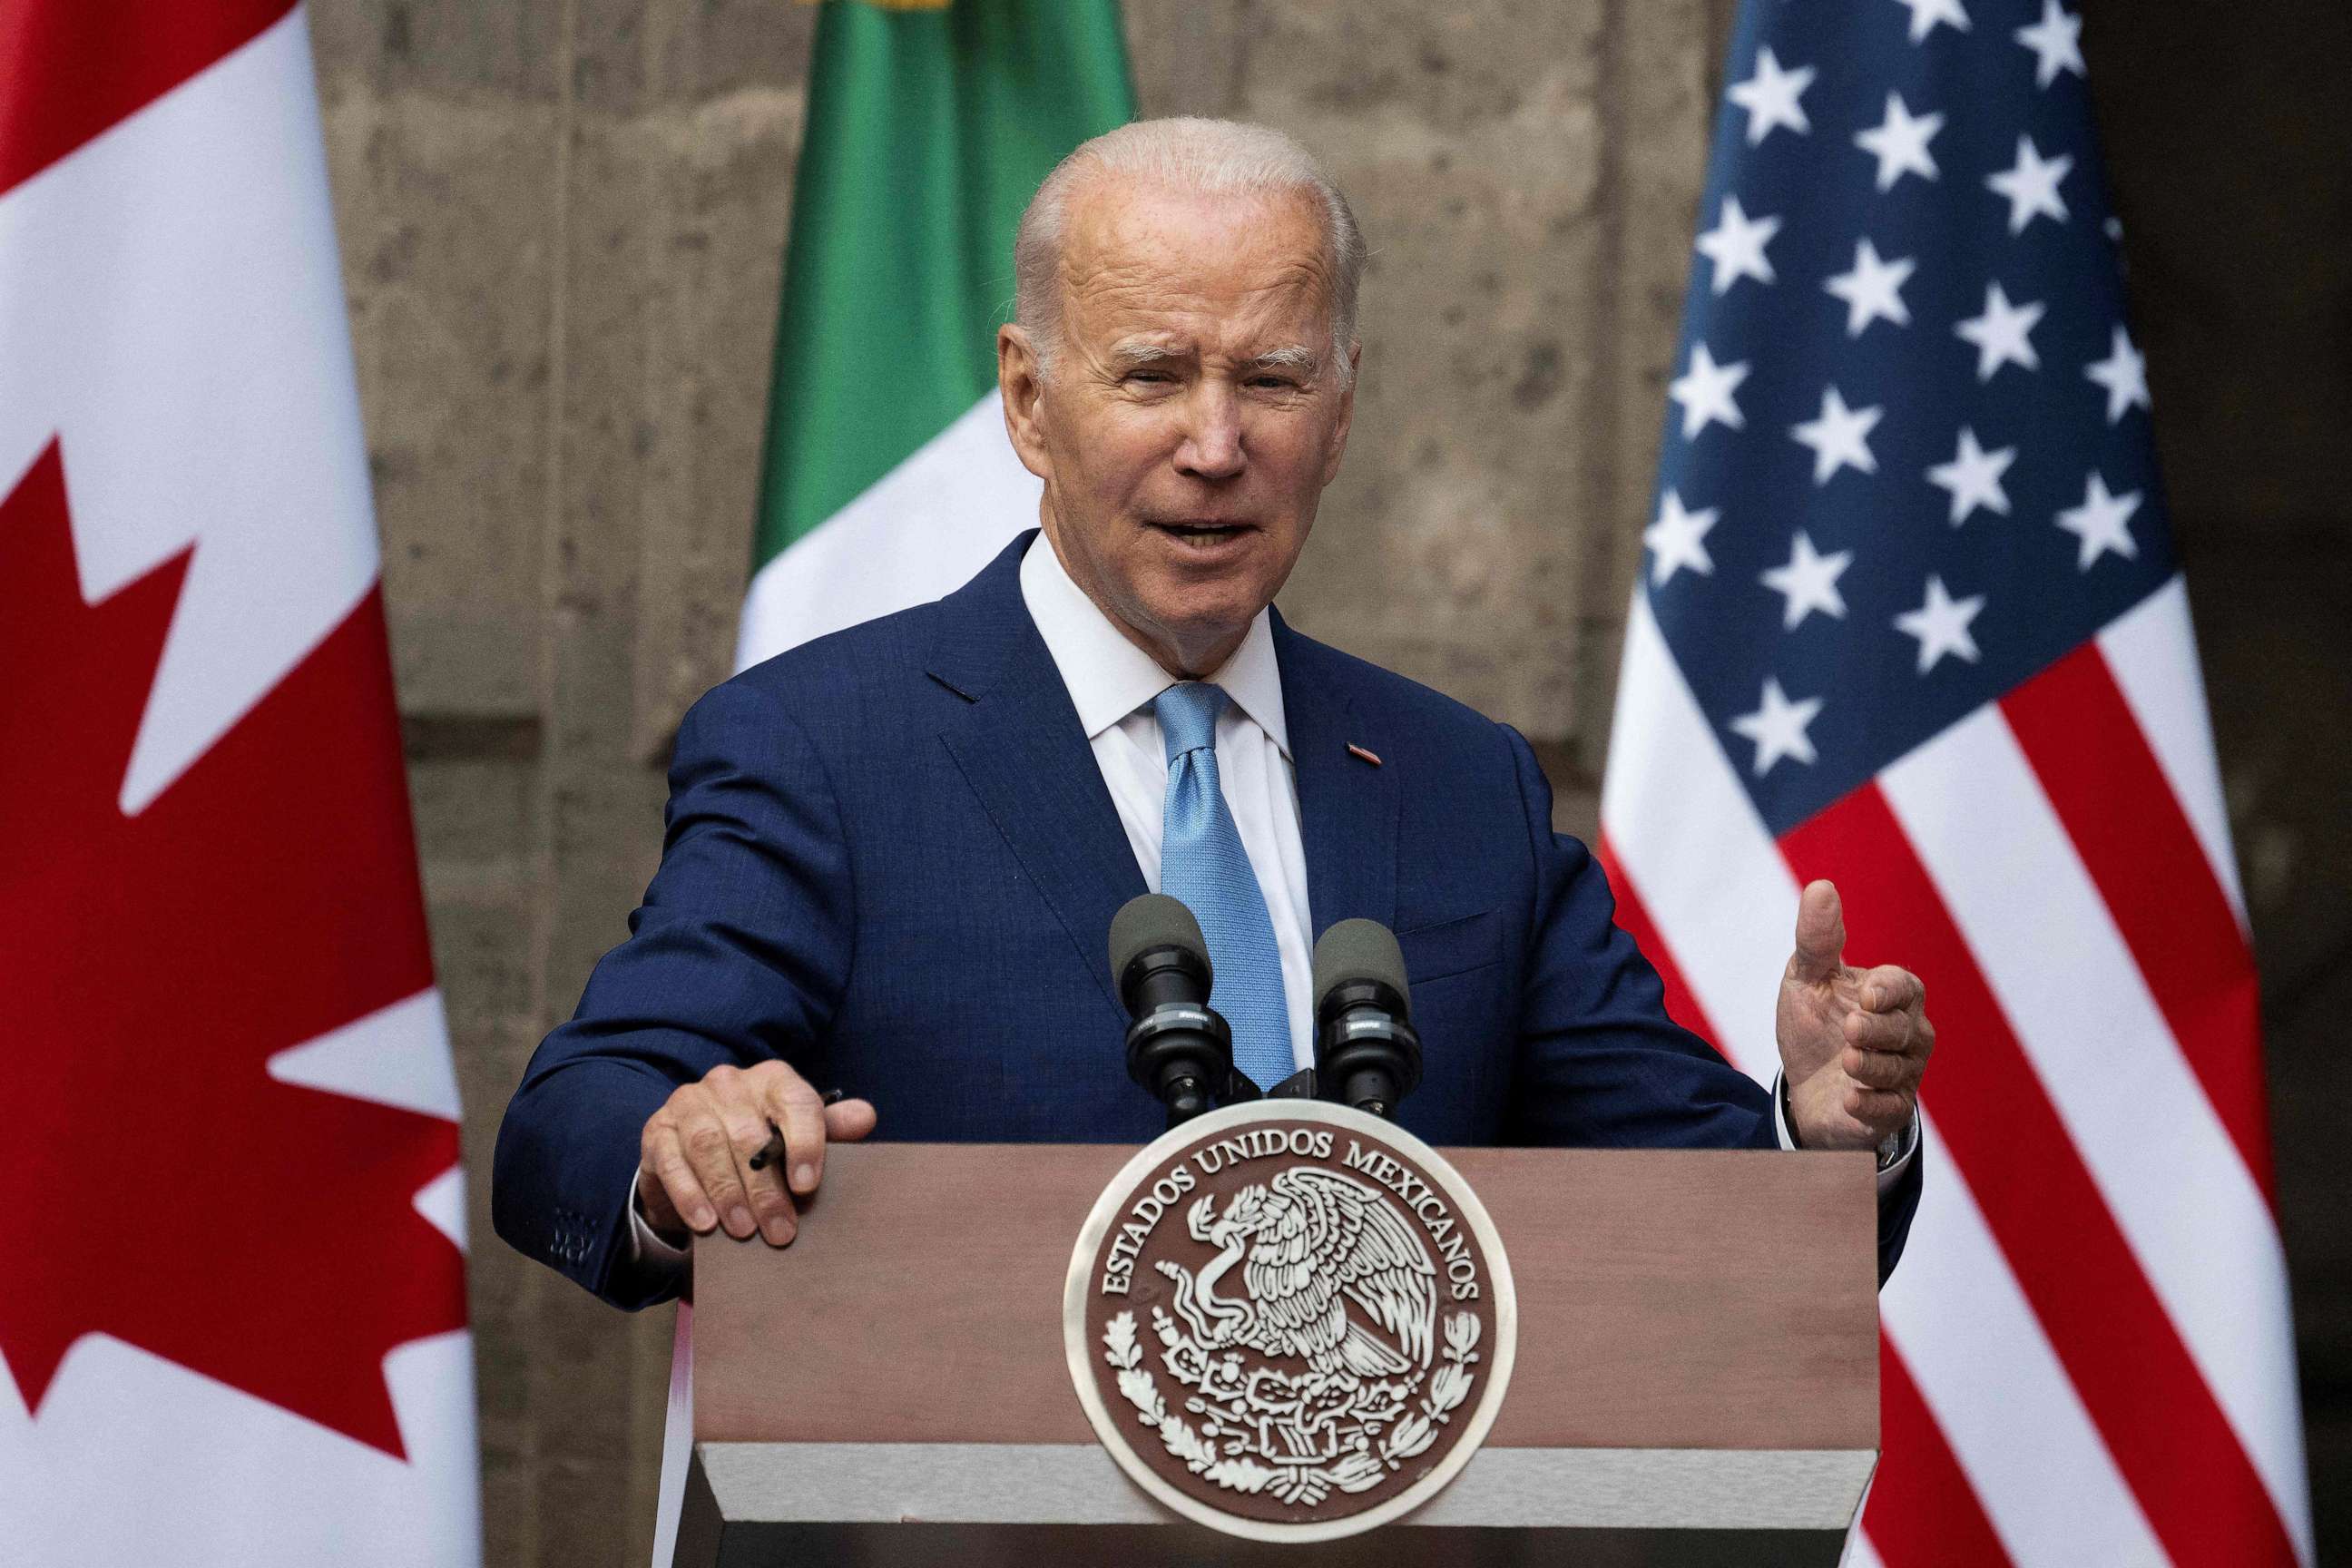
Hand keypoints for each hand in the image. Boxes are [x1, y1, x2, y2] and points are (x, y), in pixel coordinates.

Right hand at [636, 1061, 876, 1246]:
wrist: (698, 1153)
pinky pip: (672, 1162)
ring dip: (728, 1194)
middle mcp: (729, 1083)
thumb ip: (832, 1128)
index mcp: (773, 1079)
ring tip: (744, 1232)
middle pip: (750, 1134)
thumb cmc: (762, 1144)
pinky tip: (705, 1224)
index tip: (808, 1185)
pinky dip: (690, 1195)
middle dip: (766, 1190)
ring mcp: (689, 1103)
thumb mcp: (800, 1136)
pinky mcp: (657, 1130)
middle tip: (780, 1232)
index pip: (796, 1102)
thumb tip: (866, 1117)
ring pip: (709, 1146)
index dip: (805, 1143)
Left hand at [1776, 880, 1932, 1151]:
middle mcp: (1908, 1034)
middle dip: (1877, 1030)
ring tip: (1845, 1061)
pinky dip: (1869, 1105)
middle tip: (1850, 1030)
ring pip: (1899, 1070)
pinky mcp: (1890, 1111)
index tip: (1867, 995)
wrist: (1803, 1088)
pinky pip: (1891, 1109)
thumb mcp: (1807, 979)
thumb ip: (1817, 940)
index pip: (1906, 987)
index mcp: (1891, 996)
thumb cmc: (1814, 1025)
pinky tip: (1849, 1099)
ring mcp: (1902, 1074)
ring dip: (1870, 1066)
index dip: (1890, 991)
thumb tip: (1821, 886)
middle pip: (1906, 1030)